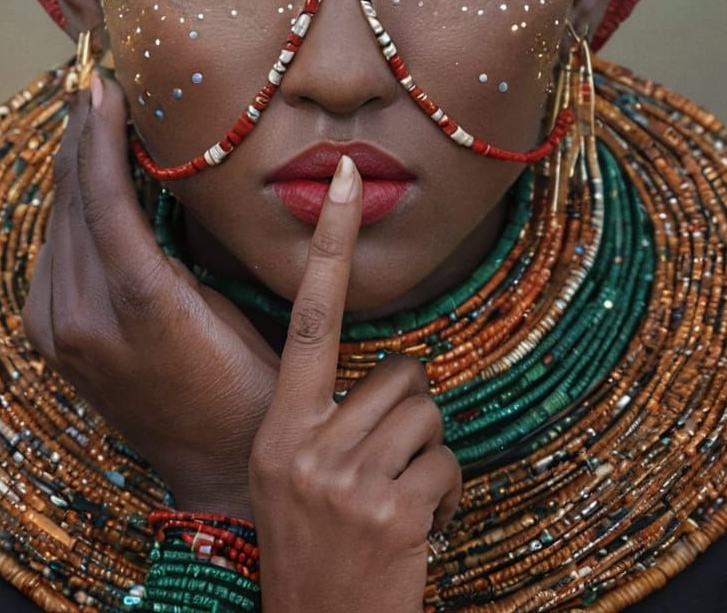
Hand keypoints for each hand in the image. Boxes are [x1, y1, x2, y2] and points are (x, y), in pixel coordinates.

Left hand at [22, 72, 277, 515]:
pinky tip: (86, 182)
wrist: (220, 469)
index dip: (100, 135)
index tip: (104, 85)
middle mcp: (82, 318)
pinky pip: (56, 256)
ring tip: (90, 119)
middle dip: (80, 139)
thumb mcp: (232, 303)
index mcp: (134, 305)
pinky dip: (70, 211)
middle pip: (71, 205)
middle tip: (94, 85)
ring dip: (73, 170)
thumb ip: (188, 242)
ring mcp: (60, 333)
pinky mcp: (55, 341)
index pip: (103, 198)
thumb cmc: (251, 384)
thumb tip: (167, 170)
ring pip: (58, 227)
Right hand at [249, 155, 462, 612]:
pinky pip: (448, 461)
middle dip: (410, 411)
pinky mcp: (392, 510)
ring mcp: (347, 479)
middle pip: (401, 373)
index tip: (348, 178)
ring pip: (430, 413)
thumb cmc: (314, 548)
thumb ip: (322, 416)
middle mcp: (304, 444)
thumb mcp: (290, 475)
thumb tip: (392, 372)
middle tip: (388, 463)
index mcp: (278, 426)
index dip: (331, 244)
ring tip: (398, 500)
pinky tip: (417, 529)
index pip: (307, 317)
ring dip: (429, 455)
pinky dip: (446, 492)